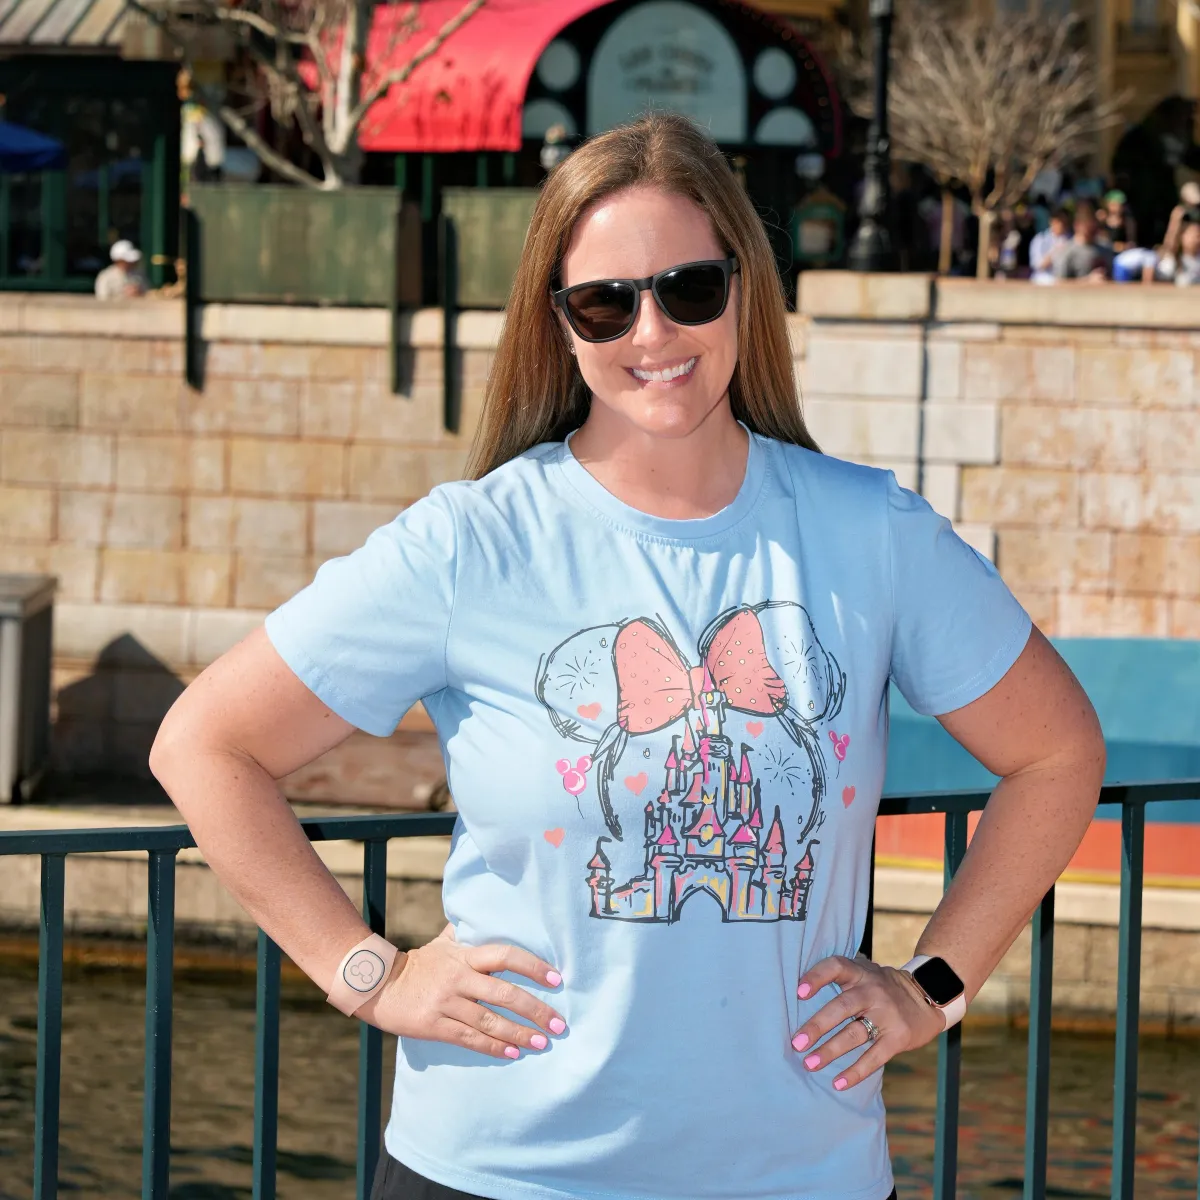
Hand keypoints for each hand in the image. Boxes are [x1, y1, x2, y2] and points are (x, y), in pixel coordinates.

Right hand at [358, 924, 565, 1059]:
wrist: (378, 985)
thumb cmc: (418, 964)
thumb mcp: (442, 943)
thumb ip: (466, 933)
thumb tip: (486, 912)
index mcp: (464, 956)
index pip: (505, 956)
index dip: (532, 966)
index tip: (556, 979)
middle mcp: (458, 978)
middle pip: (504, 993)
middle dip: (536, 1010)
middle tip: (560, 1023)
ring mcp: (446, 1003)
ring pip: (490, 1021)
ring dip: (519, 1034)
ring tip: (542, 1042)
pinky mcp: (434, 1026)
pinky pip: (470, 1039)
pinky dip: (494, 1047)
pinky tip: (513, 1053)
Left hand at [790, 955, 945, 1090]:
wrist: (928, 996)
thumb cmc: (882, 986)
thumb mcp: (865, 973)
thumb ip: (842, 978)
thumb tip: (798, 993)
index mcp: (860, 972)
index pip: (836, 967)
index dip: (816, 977)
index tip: (799, 992)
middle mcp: (872, 990)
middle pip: (841, 1007)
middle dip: (817, 1026)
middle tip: (796, 1043)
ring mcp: (887, 1014)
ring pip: (854, 1034)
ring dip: (830, 1051)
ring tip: (809, 1064)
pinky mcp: (898, 1037)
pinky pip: (874, 1057)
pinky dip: (855, 1072)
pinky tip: (838, 1083)